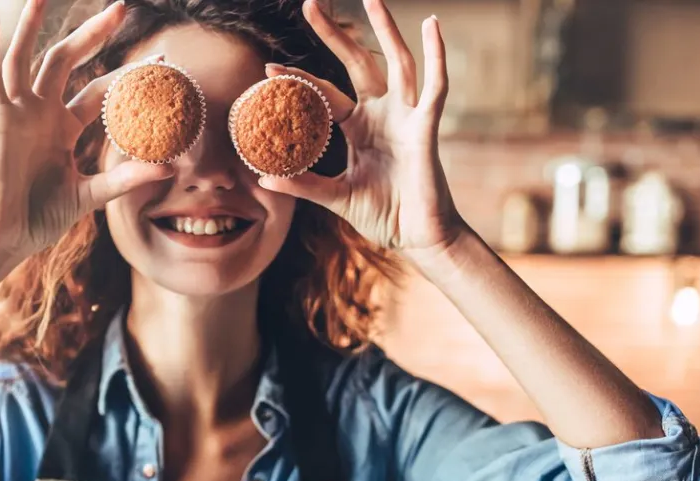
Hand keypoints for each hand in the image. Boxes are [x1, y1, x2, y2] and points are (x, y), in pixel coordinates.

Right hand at [0, 0, 173, 261]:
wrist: (5, 239)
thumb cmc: (41, 219)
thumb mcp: (90, 195)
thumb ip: (125, 178)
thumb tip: (170, 168)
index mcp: (63, 128)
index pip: (100, 91)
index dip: (127, 75)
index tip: (161, 61)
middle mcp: (41, 113)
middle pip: (68, 61)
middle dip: (93, 34)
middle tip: (121, 7)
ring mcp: (18, 113)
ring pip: (28, 57)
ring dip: (35, 24)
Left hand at [258, 0, 466, 264]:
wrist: (418, 238)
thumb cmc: (383, 215)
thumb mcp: (336, 197)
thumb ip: (304, 185)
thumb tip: (263, 177)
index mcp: (358, 128)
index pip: (324, 95)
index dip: (299, 79)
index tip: (268, 67)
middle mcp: (382, 115)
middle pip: (357, 63)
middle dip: (335, 34)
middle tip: (310, 3)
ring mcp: (405, 117)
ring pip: (396, 63)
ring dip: (385, 30)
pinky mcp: (426, 127)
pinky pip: (434, 86)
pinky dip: (437, 55)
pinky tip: (433, 26)